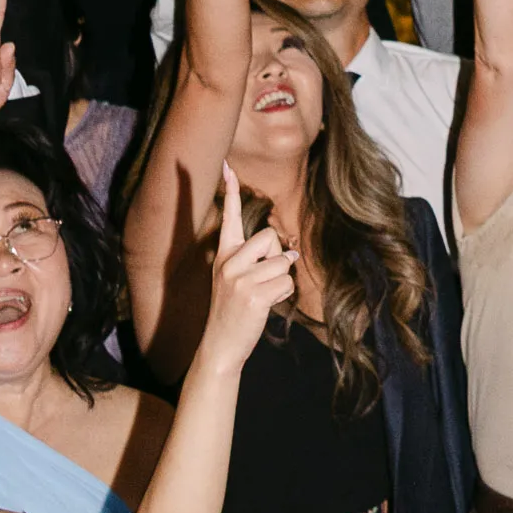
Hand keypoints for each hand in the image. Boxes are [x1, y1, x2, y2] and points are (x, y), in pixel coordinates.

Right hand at [204, 164, 298, 364]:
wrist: (220, 346)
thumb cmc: (235, 310)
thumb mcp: (235, 280)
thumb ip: (256, 261)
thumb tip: (291, 252)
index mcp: (224, 255)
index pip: (229, 217)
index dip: (230, 191)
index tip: (227, 166)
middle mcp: (228, 262)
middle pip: (270, 237)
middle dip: (277, 257)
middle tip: (262, 281)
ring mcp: (239, 279)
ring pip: (282, 262)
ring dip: (281, 281)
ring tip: (262, 297)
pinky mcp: (253, 295)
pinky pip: (286, 283)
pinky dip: (283, 296)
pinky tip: (265, 307)